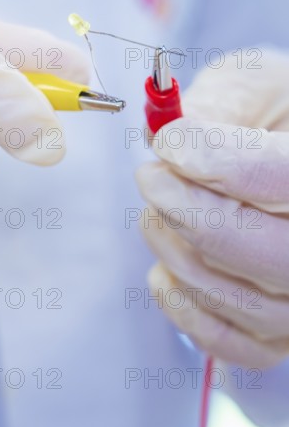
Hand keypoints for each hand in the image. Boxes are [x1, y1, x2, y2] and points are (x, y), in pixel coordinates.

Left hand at [136, 50, 288, 367]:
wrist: (288, 162)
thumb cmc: (279, 121)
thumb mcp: (260, 88)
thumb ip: (219, 103)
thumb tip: (166, 136)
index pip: (279, 177)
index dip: (213, 159)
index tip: (170, 143)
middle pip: (249, 244)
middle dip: (181, 207)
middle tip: (152, 177)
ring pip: (228, 292)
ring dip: (172, 247)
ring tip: (159, 210)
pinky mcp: (274, 332)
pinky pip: (224, 338)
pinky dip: (181, 301)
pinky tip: (169, 266)